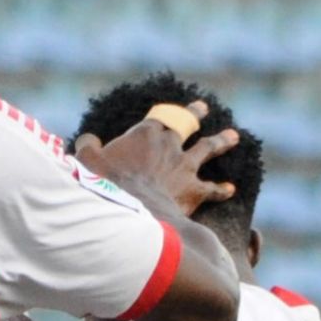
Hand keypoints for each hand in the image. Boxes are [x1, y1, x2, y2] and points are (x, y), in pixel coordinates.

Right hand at [73, 100, 237, 217]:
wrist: (133, 211)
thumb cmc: (106, 184)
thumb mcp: (87, 160)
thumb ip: (88, 146)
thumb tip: (88, 139)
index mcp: (145, 133)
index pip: (161, 116)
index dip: (168, 111)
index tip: (169, 108)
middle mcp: (170, 145)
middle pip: (187, 124)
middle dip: (196, 115)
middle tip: (203, 108)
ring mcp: (185, 167)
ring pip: (208, 148)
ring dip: (221, 141)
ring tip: (232, 136)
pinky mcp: (194, 190)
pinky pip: (212, 189)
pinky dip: (221, 189)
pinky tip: (230, 189)